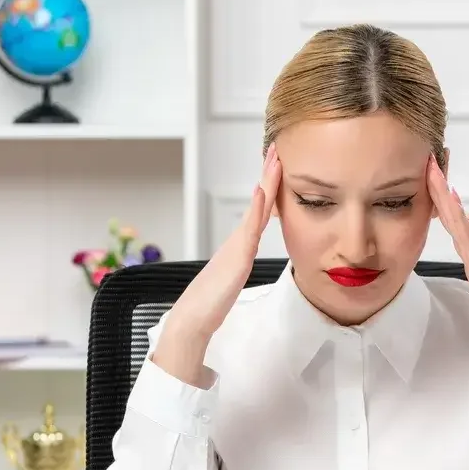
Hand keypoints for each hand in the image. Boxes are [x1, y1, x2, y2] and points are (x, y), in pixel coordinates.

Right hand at [151, 144, 282, 385]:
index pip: (258, 210)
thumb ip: (239, 266)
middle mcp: (237, 240)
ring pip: (256, 208)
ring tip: (275, 159)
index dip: (268, 187)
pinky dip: (257, 208)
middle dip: (268, 174)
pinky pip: (250, 228)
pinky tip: (263, 191)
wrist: (192, 320)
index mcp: (239, 245)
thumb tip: (245, 261)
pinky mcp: (237, 258)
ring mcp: (237, 246)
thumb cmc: (209, 305)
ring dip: (266, 182)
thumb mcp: (232, 279)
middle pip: (257, 201)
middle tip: (276, 149)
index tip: (276, 166)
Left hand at [426, 156, 468, 365]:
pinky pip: (464, 233)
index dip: (441, 196)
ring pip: (456, 217)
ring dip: (444, 193)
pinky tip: (449, 200)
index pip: (453, 218)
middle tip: (431, 159)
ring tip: (434, 169)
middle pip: (453, 211)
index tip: (433, 174)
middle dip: (441, 185)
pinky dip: (455, 215)